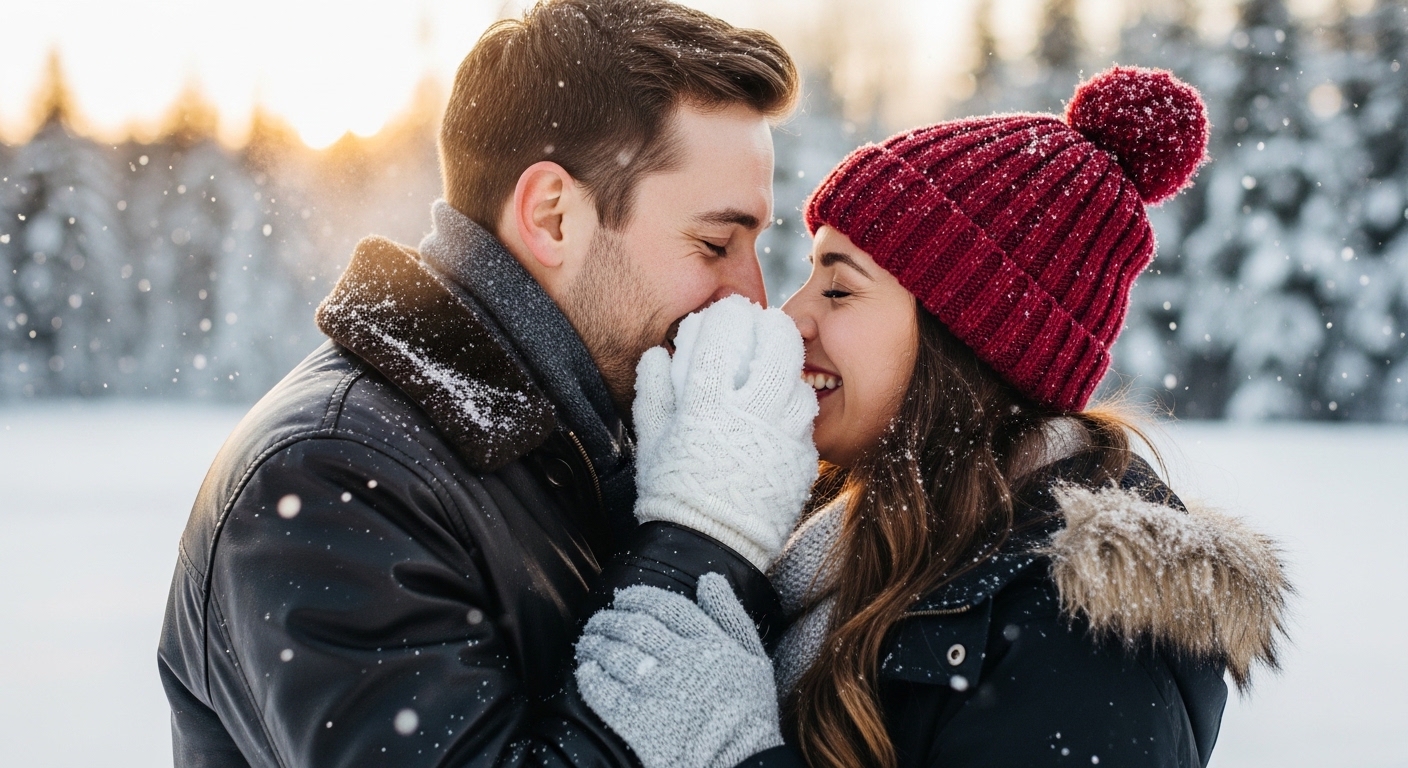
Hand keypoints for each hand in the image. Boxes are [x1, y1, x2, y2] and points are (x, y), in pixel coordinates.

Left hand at [575, 574, 781, 767]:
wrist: (743, 762)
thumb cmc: (750, 712)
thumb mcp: (754, 658)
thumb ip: (731, 616)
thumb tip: (709, 580)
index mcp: (709, 643)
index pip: (666, 607)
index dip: (640, 597)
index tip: (624, 598)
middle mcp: (682, 660)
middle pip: (636, 626)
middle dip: (611, 618)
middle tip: (598, 619)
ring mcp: (658, 690)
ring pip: (616, 653)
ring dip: (595, 643)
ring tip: (587, 641)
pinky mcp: (637, 720)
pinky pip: (603, 691)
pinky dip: (590, 677)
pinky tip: (585, 670)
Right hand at [633, 295, 818, 569]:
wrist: (709, 547)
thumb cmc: (673, 492)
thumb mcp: (652, 441)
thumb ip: (655, 392)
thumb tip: (658, 353)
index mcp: (707, 402)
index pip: (726, 335)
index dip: (728, 316)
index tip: (727, 313)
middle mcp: (750, 411)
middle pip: (777, 344)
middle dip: (770, 326)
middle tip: (761, 327)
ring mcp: (782, 434)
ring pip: (798, 377)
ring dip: (786, 365)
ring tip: (772, 368)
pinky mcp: (802, 457)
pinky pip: (805, 416)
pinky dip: (792, 405)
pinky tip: (778, 409)